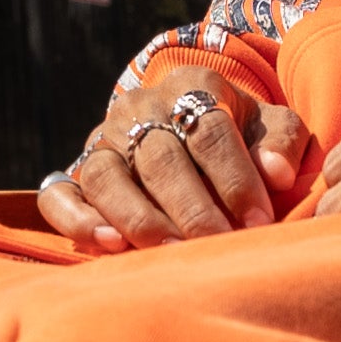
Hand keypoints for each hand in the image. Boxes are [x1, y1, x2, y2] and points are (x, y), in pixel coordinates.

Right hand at [39, 75, 313, 251]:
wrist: (190, 128)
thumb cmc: (242, 137)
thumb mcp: (271, 127)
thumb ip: (281, 143)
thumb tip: (278, 174)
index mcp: (192, 86)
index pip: (208, 131)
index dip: (235, 179)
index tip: (259, 222)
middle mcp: (140, 106)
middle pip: (160, 158)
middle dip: (192, 208)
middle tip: (217, 246)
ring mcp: (103, 139)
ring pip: (108, 177)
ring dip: (140, 219)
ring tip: (172, 254)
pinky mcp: (76, 172)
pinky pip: (58, 195)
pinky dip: (78, 220)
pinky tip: (110, 244)